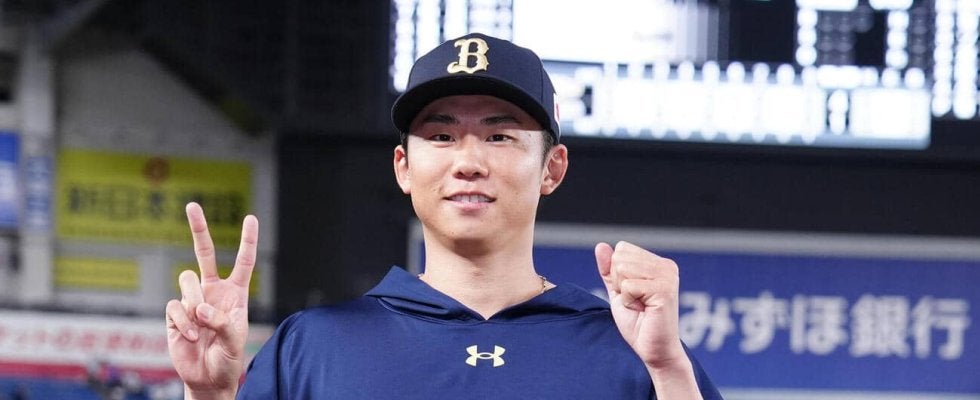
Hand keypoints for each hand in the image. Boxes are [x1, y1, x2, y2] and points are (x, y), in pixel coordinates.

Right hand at [166, 202, 257, 397]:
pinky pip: (175, 306)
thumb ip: (221, 321)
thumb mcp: (234, 340)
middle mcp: (213, 291)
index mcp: (235, 293)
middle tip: (192, 205)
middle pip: (204, 253)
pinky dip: (183, 321)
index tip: (250, 218)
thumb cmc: (228, 358)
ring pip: (187, 280)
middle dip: (198, 229)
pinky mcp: (175, 313)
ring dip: (194, 303)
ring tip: (201, 326)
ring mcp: (192, 301)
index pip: (243, 262)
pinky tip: (190, 337)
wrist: (208, 378)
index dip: (247, 241)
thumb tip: (200, 307)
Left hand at [595, 241, 686, 369]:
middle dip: (619, 283)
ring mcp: (667, 276)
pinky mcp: (664, 290)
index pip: (622, 249)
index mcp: (658, 263)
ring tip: (640, 306)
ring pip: (623, 269)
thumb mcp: (618, 292)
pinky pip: (628, 285)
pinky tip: (643, 311)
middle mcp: (666, 266)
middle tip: (636, 302)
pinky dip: (628, 302)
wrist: (653, 349)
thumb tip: (601, 245)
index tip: (632, 294)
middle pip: (620, 257)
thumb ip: (609, 269)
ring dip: (624, 293)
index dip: (617, 275)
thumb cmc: (638, 323)